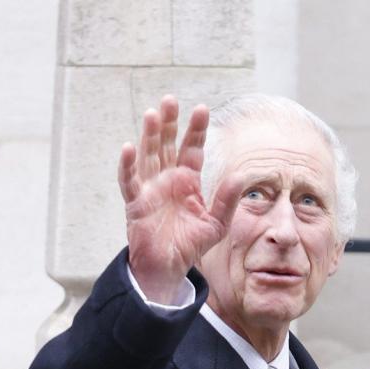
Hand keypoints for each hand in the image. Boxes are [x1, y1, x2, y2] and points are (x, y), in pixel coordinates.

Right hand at [117, 96, 241, 302]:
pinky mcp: (136, 203)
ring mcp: (150, 189)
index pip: (191, 149)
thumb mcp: (216, 223)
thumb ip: (227, 200)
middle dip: (168, 123)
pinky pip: (130, 181)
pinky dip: (128, 165)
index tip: (202, 108)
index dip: (195, 130)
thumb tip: (241, 177)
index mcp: (187, 181)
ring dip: (149, 136)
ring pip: (148, 156)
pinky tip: (128, 148)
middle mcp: (167, 179)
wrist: (169, 267)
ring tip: (153, 114)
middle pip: (166, 145)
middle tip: (170, 100)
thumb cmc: (190, 244)